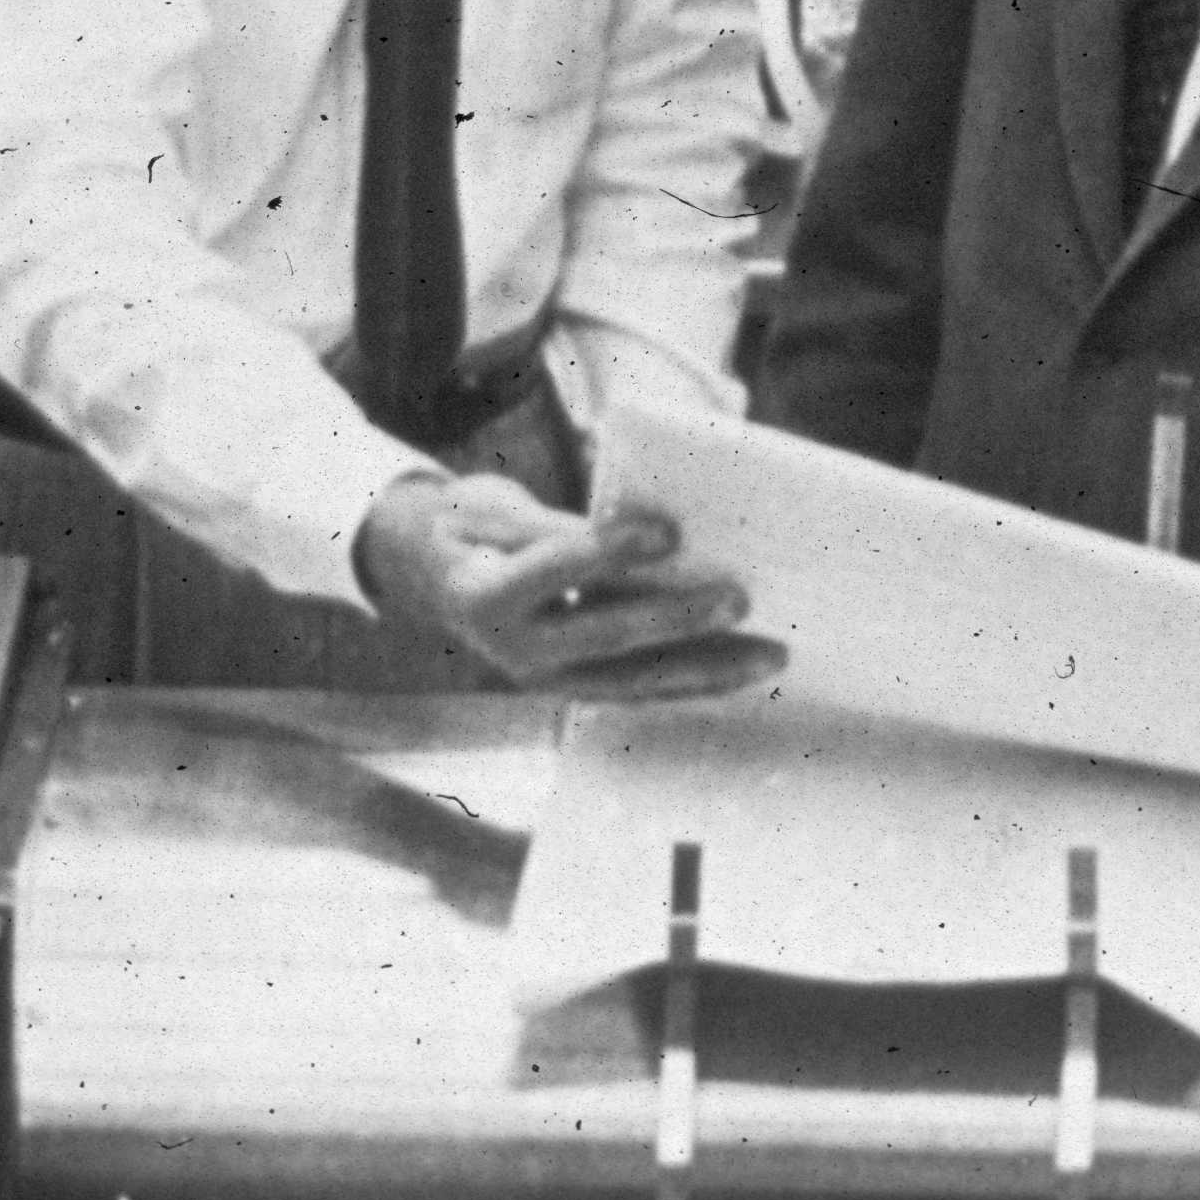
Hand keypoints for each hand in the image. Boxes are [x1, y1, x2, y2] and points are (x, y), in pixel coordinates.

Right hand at [352, 472, 782, 702]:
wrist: (430, 577)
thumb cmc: (469, 527)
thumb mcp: (492, 509)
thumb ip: (559, 525)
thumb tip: (640, 533)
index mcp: (481, 594)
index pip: (551, 569)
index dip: (607, 550)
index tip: (667, 529)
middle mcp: (512, 651)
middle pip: (604, 636)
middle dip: (676, 620)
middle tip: (740, 596)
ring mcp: (544, 680)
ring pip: (634, 680)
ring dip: (706, 668)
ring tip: (769, 652)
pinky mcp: (573, 688)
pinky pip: (640, 690)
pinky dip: (694, 682)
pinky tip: (742, 669)